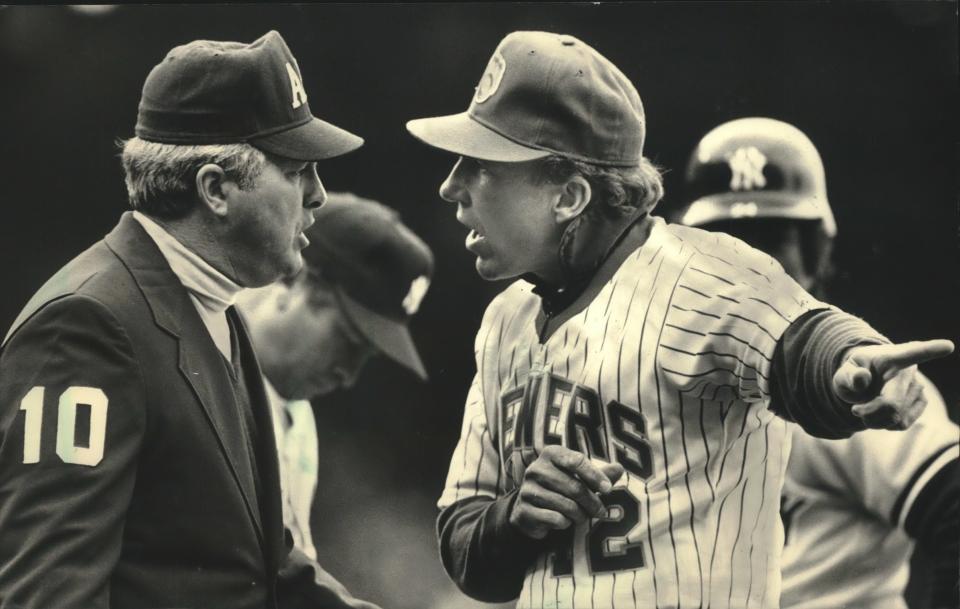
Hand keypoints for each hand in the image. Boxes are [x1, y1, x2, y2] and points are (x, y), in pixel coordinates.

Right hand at [508, 445, 623, 539]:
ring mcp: (527, 490)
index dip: (595, 476)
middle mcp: (536, 469)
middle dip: (592, 502)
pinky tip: (564, 521)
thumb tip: (620, 468)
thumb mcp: (579, 477)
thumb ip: (599, 474)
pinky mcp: (524, 510)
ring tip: (582, 516)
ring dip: (580, 515)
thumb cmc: (560, 488)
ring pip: (566, 506)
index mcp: (551, 454)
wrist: (529, 509)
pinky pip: (555, 519)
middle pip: (574, 487)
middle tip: (600, 512)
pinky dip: (565, 523)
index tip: (608, 489)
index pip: (577, 461)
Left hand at [833, 339, 953, 428]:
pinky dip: (885, 424)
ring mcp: (918, 387)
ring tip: (867, 408)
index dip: (931, 350)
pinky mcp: (921, 402)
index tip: (948, 345)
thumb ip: (849, 375)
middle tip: (855, 410)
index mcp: (892, 356)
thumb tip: (862, 378)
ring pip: (896, 418)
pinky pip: (901, 423)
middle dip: (869, 414)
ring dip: (875, 421)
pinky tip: (880, 412)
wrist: (867, 381)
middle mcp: (910, 371)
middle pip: (892, 406)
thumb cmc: (856, 373)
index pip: (913, 352)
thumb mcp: (845, 372)